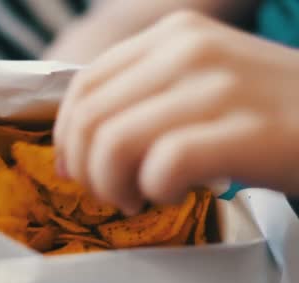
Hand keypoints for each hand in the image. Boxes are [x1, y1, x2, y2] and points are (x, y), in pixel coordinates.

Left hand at [54, 10, 298, 213]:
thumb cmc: (264, 111)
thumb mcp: (197, 81)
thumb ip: (138, 99)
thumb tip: (73, 149)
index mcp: (169, 36)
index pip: (82, 85)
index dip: (67, 136)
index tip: (77, 169)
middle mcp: (188, 49)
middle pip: (89, 118)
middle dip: (85, 170)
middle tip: (110, 193)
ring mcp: (218, 86)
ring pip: (113, 143)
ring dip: (113, 186)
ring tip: (137, 198)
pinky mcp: (247, 130)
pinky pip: (164, 165)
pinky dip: (155, 191)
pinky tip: (173, 194)